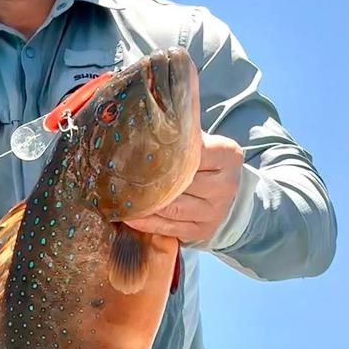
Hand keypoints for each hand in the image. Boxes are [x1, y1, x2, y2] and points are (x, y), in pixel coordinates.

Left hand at [125, 134, 242, 244]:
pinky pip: (169, 228)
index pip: (192, 151)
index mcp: (228, 156)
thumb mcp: (202, 143)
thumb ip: (181, 135)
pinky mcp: (203, 231)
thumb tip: (148, 117)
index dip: (165, 152)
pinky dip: (147, 222)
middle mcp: (225, 185)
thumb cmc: (204, 163)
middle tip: (121, 172)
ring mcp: (215, 211)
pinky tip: (129, 215)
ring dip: (145, 203)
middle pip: (181, 182)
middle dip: (150, 178)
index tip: (138, 147)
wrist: (226, 194)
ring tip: (121, 196)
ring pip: (173, 208)